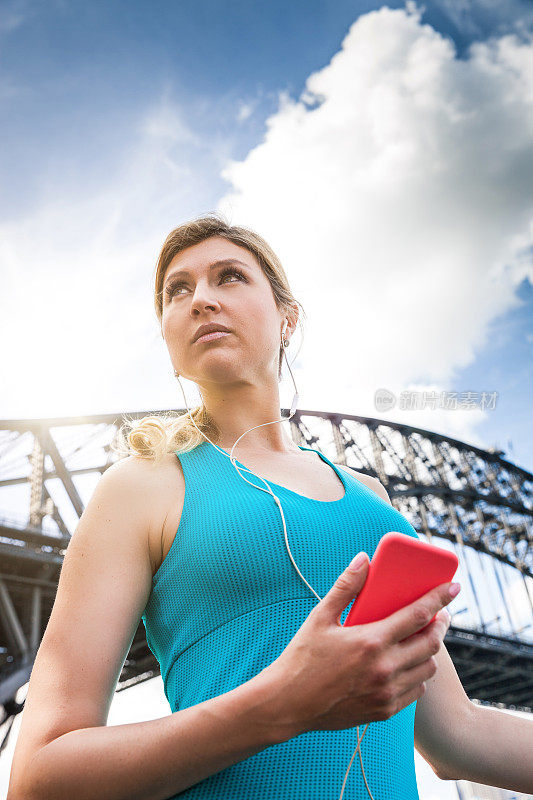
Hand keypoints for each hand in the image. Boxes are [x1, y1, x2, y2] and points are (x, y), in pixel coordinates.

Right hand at [266, 552, 456, 735]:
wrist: (288, 704)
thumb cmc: (302, 658)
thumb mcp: (320, 617)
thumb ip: (346, 586)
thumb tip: (364, 558)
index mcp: (370, 641)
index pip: (418, 614)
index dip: (440, 598)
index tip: (453, 587)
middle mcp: (384, 668)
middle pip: (431, 643)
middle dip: (441, 624)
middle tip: (440, 613)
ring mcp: (386, 692)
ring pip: (427, 668)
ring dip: (430, 650)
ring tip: (421, 637)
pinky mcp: (384, 710)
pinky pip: (415, 689)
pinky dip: (418, 674)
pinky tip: (406, 663)